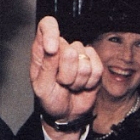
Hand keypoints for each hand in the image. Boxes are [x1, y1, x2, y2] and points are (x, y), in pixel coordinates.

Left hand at [30, 16, 100, 139]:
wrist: (67, 114)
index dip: (52, 31)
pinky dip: (90, 82)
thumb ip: (47, 65)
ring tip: (69, 86)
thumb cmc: (50, 99)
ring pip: (84, 61)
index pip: (47, 25)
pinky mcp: (93, 63)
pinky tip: (82, 85)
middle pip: (70, 48)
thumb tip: (53, 45)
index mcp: (43, 50)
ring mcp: (79, 55)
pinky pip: (97, 68)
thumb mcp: (42, 86)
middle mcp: (61, 48)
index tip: (52, 48)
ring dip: (77, 80)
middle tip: (60, 83)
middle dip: (66, 73)